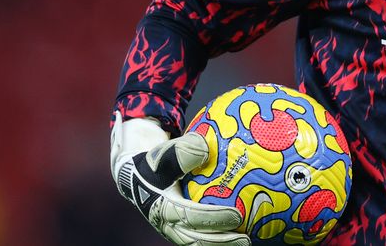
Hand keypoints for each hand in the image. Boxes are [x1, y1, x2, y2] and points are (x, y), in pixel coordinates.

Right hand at [110, 112, 248, 245]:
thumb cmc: (156, 164)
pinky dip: (220, 238)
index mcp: (163, 207)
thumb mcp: (164, 154)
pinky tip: (243, 232)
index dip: (213, 218)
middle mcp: (168, 224)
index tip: (237, 215)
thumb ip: (182, 151)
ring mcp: (173, 231)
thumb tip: (206, 148)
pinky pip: (201, 238)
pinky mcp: (180, 232)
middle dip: (221, 241)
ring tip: (247, 241)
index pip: (191, 216)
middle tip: (245, 239)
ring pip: (198, 243)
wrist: (138, 179)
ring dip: (222, 245)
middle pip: (195, 239)